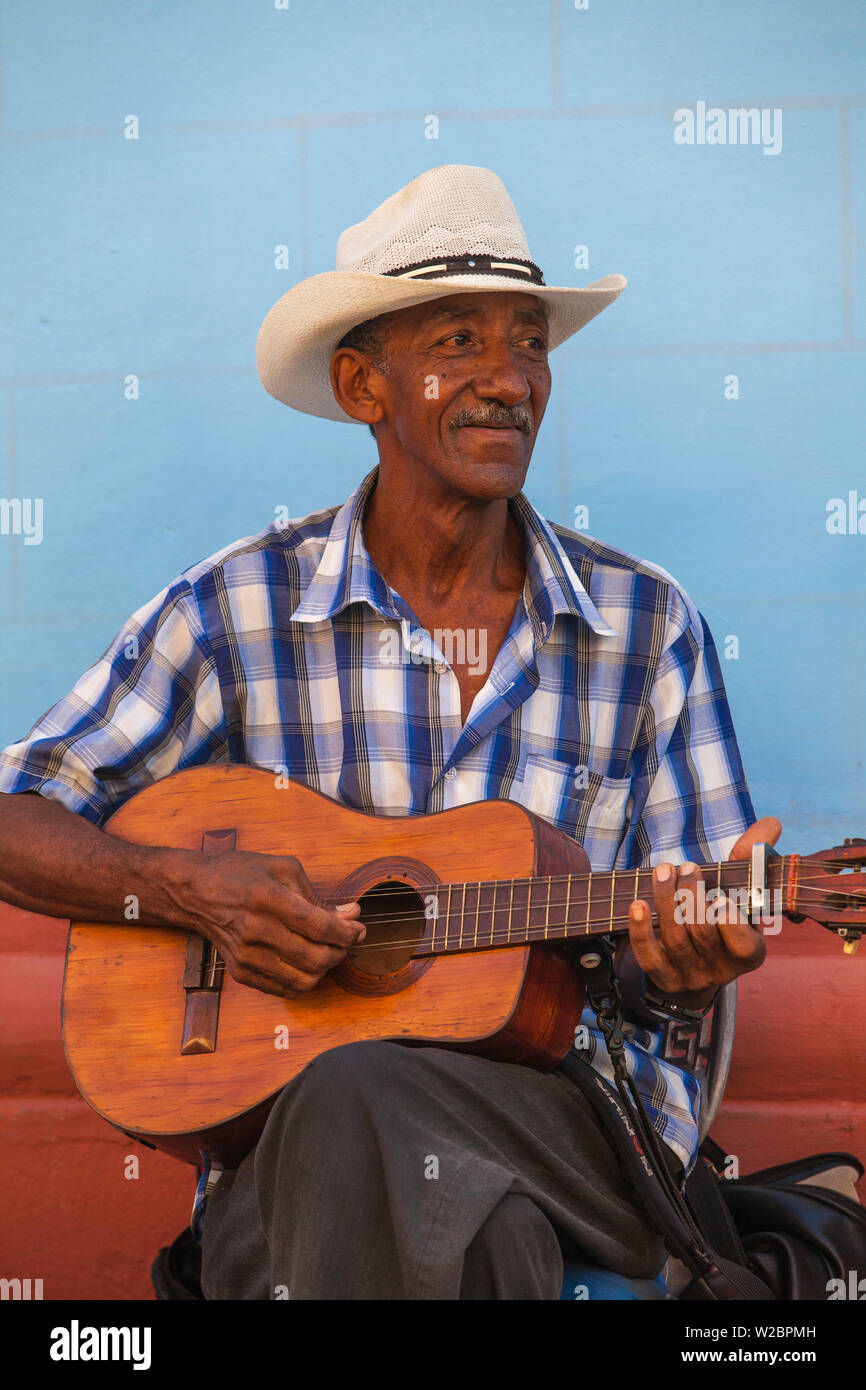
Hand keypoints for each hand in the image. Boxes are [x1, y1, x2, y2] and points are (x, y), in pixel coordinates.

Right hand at [181, 848, 363, 998]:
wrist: (195, 892)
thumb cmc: (240, 873)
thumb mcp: (283, 869)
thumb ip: (318, 896)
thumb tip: (350, 915)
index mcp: (268, 899)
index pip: (320, 927)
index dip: (348, 933)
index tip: (358, 929)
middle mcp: (256, 930)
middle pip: (316, 958)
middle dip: (341, 952)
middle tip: (347, 940)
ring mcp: (246, 956)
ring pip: (304, 980)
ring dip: (326, 969)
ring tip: (328, 951)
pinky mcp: (240, 972)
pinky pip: (285, 989)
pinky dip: (304, 979)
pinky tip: (307, 961)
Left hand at [625, 816, 781, 1000]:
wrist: (693, 955)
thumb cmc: (719, 911)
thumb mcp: (739, 888)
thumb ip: (752, 857)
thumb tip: (772, 823)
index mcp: (750, 951)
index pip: (743, 945)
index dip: (730, 923)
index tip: (719, 896)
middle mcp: (722, 969)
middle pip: (703, 933)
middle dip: (691, 895)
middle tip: (686, 867)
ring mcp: (691, 975)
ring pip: (675, 939)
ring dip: (666, 900)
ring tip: (663, 871)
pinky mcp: (663, 977)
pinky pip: (649, 957)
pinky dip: (641, 930)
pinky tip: (638, 904)